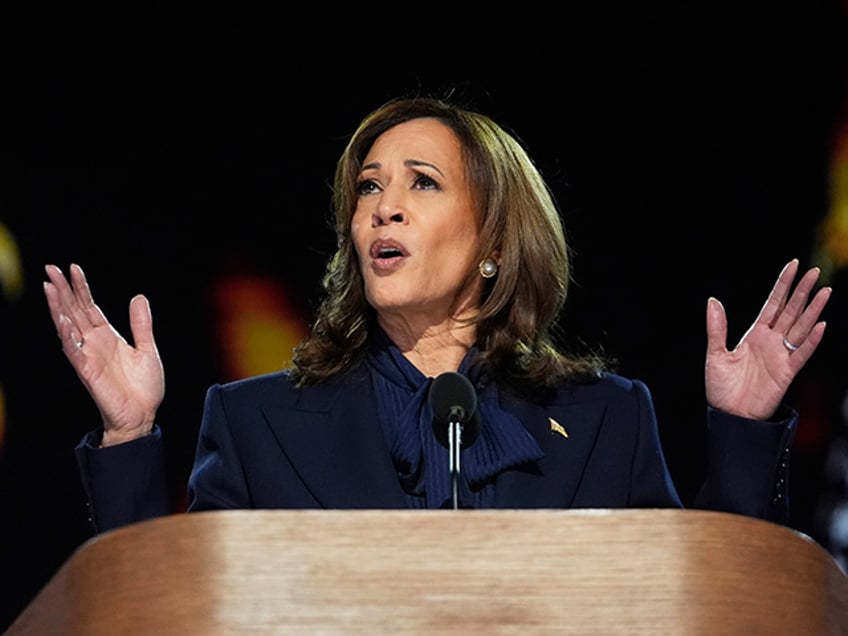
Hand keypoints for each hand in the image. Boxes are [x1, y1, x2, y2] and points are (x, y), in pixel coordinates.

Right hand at [43, 263, 164, 445]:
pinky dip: (68, 336)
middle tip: (50, 268)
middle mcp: (94, 343)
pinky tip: (63, 320)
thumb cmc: (143, 387)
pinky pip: (74, 351)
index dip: (81, 288)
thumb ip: (141, 324)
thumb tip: (139, 297)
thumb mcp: (147, 349)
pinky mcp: (87, 372)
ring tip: (49, 287)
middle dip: (62, 290)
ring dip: (58, 307)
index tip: (73, 268)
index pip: (89, 306)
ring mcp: (89, 356)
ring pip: (68, 327)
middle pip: (74, 311)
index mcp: (108, 336)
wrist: (144, 415)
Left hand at [704, 259, 830, 419]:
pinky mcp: (787, 372)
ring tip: (824, 291)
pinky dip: (812, 340)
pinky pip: (802, 353)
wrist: (729, 416)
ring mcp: (780, 356)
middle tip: (814, 271)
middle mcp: (770, 342)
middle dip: (801, 291)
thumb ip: (717, 328)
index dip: (782, 285)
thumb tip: (713, 300)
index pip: (772, 304)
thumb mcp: (715, 354)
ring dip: (812, 310)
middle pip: (790, 311)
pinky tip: (821, 324)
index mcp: (754, 335)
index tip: (792, 266)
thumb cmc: (721, 388)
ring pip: (800, 327)